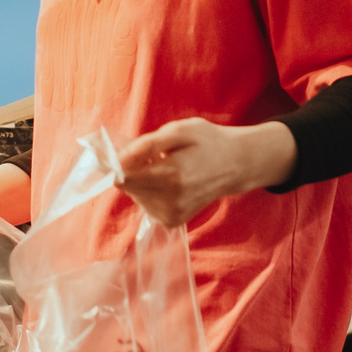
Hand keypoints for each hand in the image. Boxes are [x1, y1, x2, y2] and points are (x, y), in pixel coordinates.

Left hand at [116, 119, 295, 226]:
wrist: (235, 165)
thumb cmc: (207, 142)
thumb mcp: (180, 130)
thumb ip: (147, 144)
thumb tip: (119, 157)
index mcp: (173, 176)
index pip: (123, 177)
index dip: (115, 163)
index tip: (120, 150)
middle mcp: (171, 201)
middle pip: (127, 186)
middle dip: (132, 169)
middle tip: (153, 155)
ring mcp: (172, 214)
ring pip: (135, 195)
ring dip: (141, 180)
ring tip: (165, 167)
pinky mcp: (171, 221)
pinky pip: (145, 204)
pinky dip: (150, 191)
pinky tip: (168, 181)